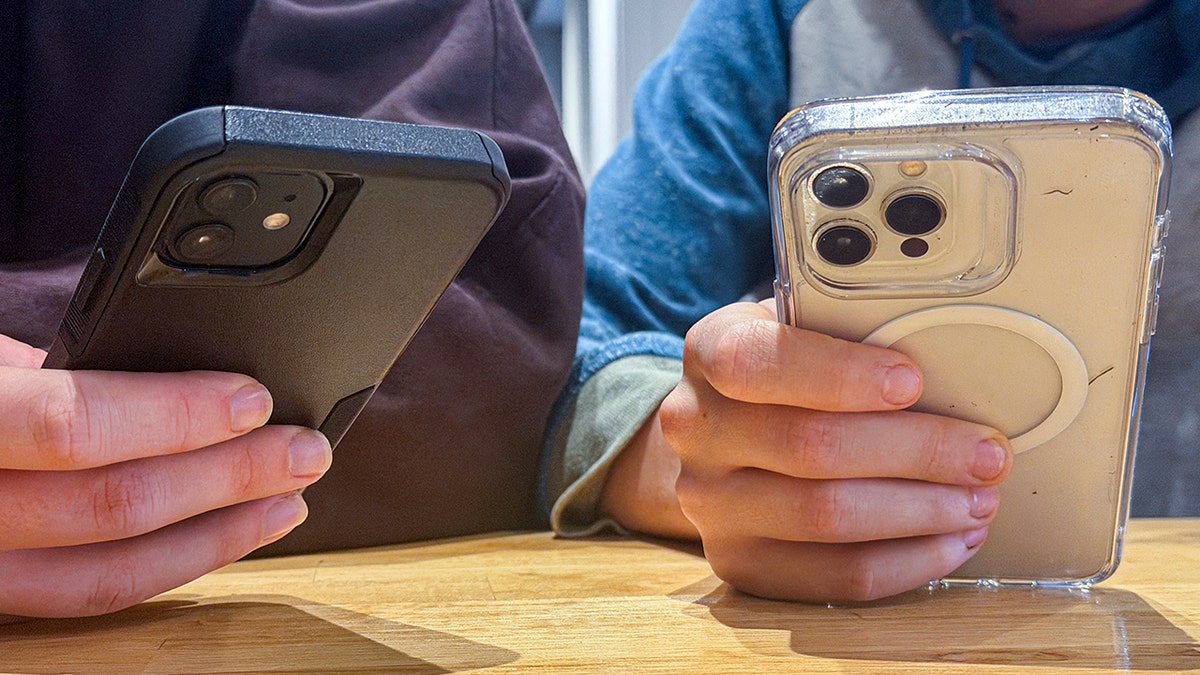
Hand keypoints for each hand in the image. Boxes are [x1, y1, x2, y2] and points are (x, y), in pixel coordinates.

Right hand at [0, 335, 330, 618]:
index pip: (70, 426)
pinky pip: (85, 598)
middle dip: (228, 477)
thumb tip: (173, 377)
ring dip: (217, 536)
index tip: (255, 400)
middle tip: (305, 451)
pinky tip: (221, 538)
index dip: (175, 416)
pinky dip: (168, 568)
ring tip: (286, 502)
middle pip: (110, 505)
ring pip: (107, 572)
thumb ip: (52, 370)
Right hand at [600, 301, 1012, 602]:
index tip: (913, 382)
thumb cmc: (789, 373)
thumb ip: (853, 329)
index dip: (840, 375)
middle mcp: (695, 428)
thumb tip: (954, 355)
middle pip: (811, 446)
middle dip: (917, 451)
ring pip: (826, 516)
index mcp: (710, 351)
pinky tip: (948, 540)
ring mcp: (710, 502)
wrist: (723, 436)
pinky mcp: (738, 561)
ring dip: (921, 511)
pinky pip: (833, 576)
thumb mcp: (804, 326)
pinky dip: (906, 562)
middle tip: (986, 453)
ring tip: (978, 499)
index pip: (759, 363)